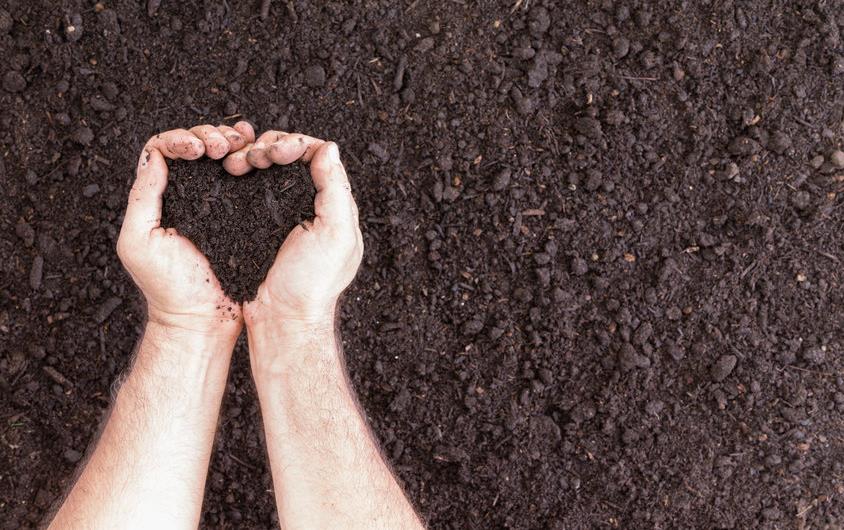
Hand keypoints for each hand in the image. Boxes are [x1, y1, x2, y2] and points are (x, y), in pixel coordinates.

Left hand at [117, 122, 255, 335]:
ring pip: (225, 155)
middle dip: (210, 135)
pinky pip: (250, 176)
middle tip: (220, 147)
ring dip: (233, 141)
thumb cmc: (168, 288)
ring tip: (240, 146)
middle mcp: (191, 194)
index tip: (197, 150)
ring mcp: (221, 202)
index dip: (181, 139)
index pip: (166, 149)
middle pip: (198, 144)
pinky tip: (257, 150)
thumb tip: (156, 156)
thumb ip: (143, 198)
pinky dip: (253, 156)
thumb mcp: (139, 241)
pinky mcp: (247, 213)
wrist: (204, 318)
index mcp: (163, 196)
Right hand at [243, 132, 362, 326]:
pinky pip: (249, 185)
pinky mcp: (256, 222)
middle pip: (289, 156)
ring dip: (250, 156)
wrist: (281, 320)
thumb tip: (329, 147)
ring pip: (266, 167)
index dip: (295, 145)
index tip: (276, 151)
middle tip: (251, 158)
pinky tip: (229, 172)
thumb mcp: (336, 235)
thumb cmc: (312, 284)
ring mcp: (281, 212)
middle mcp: (309, 204)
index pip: (317, 156)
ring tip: (235, 164)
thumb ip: (336, 190)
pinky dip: (238, 172)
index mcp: (333, 205)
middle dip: (268, 147)